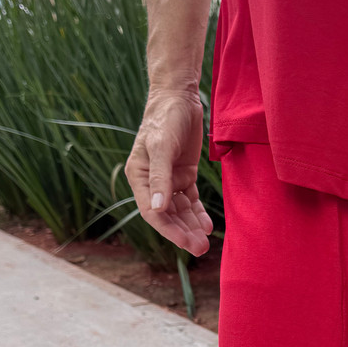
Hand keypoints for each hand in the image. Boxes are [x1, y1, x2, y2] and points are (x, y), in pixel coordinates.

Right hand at [125, 86, 213, 257]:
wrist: (179, 97)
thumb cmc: (166, 118)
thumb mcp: (162, 145)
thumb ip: (160, 178)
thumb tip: (157, 209)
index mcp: (139, 176)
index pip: (152, 211)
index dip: (169, 229)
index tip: (186, 242)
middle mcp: (152, 181)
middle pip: (167, 215)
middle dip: (183, 233)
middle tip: (201, 249)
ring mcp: (169, 179)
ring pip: (180, 210)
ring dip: (191, 226)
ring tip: (206, 242)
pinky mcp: (184, 174)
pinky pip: (190, 199)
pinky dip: (198, 213)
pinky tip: (208, 225)